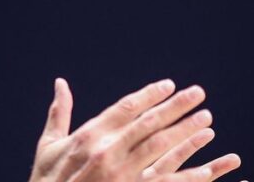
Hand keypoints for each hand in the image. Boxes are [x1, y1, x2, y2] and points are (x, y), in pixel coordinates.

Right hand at [28, 78, 243, 181]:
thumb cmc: (46, 179)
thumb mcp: (49, 145)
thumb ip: (59, 112)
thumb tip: (60, 83)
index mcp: (89, 135)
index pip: (126, 108)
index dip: (150, 95)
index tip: (169, 85)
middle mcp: (107, 151)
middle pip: (149, 123)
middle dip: (176, 106)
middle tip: (198, 92)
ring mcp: (120, 173)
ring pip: (161, 147)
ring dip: (186, 131)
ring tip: (206, 118)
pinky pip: (165, 181)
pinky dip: (188, 173)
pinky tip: (207, 166)